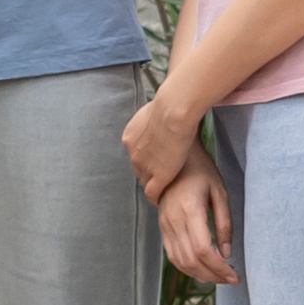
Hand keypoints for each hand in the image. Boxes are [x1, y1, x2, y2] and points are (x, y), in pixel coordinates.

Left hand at [120, 82, 212, 201]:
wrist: (173, 113)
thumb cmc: (169, 105)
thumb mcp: (151, 111)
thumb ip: (150, 120)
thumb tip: (156, 117)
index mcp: (130, 137)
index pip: (135, 153)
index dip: (146, 158)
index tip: (154, 161)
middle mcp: (133, 153)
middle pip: (138, 168)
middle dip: (148, 172)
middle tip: (160, 175)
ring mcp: (144, 167)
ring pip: (145, 181)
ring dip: (153, 185)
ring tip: (162, 189)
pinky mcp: (157, 177)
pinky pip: (152, 193)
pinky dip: (156, 197)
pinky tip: (162, 199)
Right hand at [159, 162, 237, 288]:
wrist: (173, 158)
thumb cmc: (201, 171)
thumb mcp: (220, 193)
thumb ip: (224, 224)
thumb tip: (227, 253)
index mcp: (190, 210)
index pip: (202, 250)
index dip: (218, 268)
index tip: (234, 276)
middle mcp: (173, 220)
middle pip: (191, 260)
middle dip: (213, 275)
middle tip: (230, 279)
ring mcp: (165, 224)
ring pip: (180, 261)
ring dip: (200, 275)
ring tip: (219, 277)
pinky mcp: (162, 226)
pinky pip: (172, 255)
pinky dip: (187, 267)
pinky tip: (202, 269)